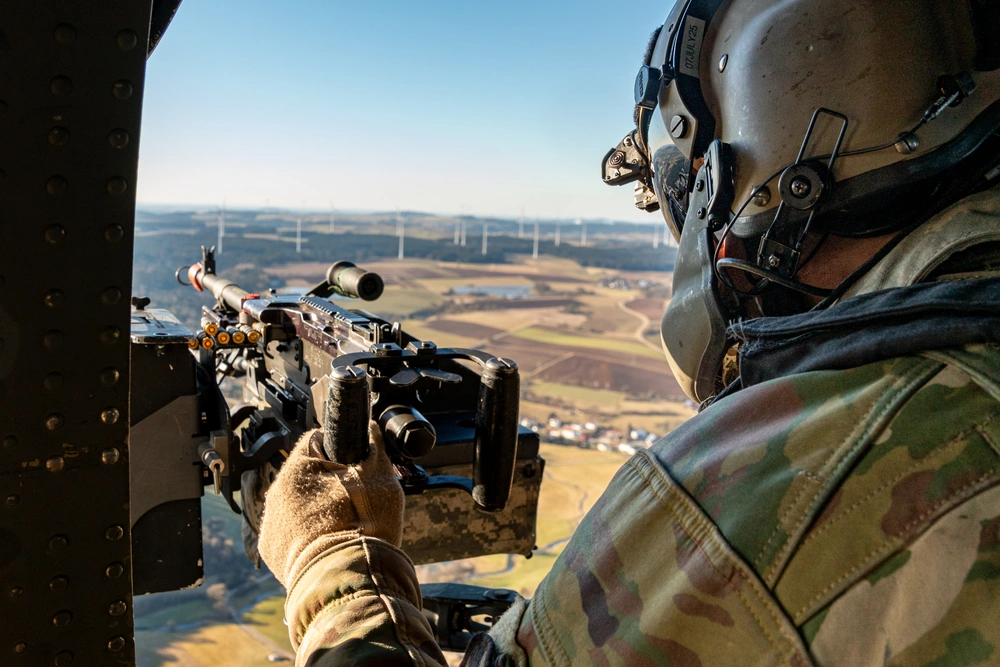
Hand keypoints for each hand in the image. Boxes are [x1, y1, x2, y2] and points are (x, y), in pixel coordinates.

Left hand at [257, 423, 403, 586]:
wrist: (348, 581)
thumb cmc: (364, 528)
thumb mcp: (381, 478)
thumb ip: (374, 447)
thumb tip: (370, 429)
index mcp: (299, 467)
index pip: (317, 441)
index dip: (341, 450)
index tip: (356, 465)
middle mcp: (276, 492)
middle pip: (307, 475)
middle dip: (330, 483)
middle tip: (356, 500)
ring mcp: (270, 524)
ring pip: (298, 505)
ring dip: (318, 510)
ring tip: (344, 527)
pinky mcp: (272, 552)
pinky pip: (291, 533)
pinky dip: (307, 536)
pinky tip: (329, 544)